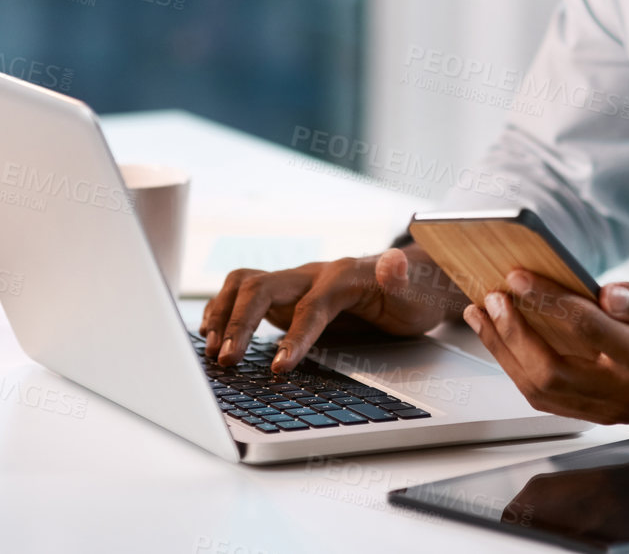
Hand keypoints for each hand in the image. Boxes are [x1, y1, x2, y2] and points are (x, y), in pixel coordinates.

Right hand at [198, 245, 467, 371]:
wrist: (413, 283)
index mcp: (343, 276)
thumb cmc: (414, 293)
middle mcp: (313, 274)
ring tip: (212, 349)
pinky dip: (224, 310)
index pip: (311, 306)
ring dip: (224, 313)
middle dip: (241, 323)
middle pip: (264, 287)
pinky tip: (212, 334)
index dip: (295, 336)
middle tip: (227, 361)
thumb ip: (400, 279)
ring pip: (246, 284)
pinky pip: (245, 293)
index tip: (281, 367)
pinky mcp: (285, 295)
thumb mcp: (416, 292)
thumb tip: (395, 261)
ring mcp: (296, 283)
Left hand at [462, 270, 628, 430]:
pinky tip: (507, 343)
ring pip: (543, 390)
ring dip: (507, 353)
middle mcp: (627, 391)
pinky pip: (552, 400)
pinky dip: (521, 371)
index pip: (586, 330)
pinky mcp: (607, 410)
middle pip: (551, 370)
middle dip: (513, 332)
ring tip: (484, 316)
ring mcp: (614, 407)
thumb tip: (610, 292)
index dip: (546, 300)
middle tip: (491, 297)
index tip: (517, 275)